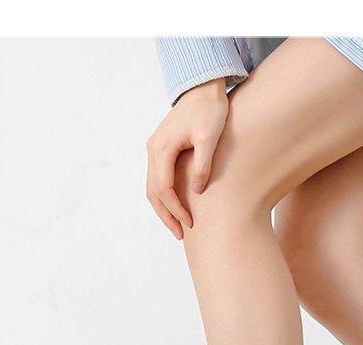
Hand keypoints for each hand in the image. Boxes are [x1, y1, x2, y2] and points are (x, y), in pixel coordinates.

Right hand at [146, 78, 228, 238]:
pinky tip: (178, 208)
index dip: (175, 210)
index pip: (163, 188)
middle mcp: (154, 149)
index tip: (189, 224)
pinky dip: (165, 197)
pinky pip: (159, 179)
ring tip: (180, 227)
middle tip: (181, 236)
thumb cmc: (210, 111)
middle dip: (166, 216)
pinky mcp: (163, 149)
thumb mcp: (210, 138)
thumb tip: (196, 190)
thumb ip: (202, 164)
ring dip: (164, 209)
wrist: (204, 90)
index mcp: (162, 147)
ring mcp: (156, 149)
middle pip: (153, 192)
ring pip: (153, 187)